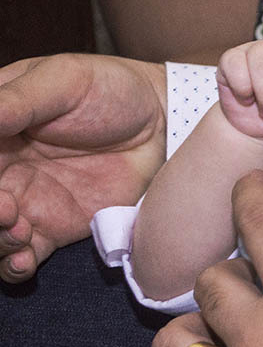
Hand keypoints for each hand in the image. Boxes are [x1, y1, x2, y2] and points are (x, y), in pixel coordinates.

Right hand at [0, 54, 166, 281]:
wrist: (162, 120)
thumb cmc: (110, 88)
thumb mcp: (63, 80)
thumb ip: (17, 101)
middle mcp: (1, 169)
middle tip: (5, 207)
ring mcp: (23, 201)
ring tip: (18, 230)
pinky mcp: (52, 227)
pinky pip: (20, 257)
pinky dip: (13, 266)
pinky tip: (25, 258)